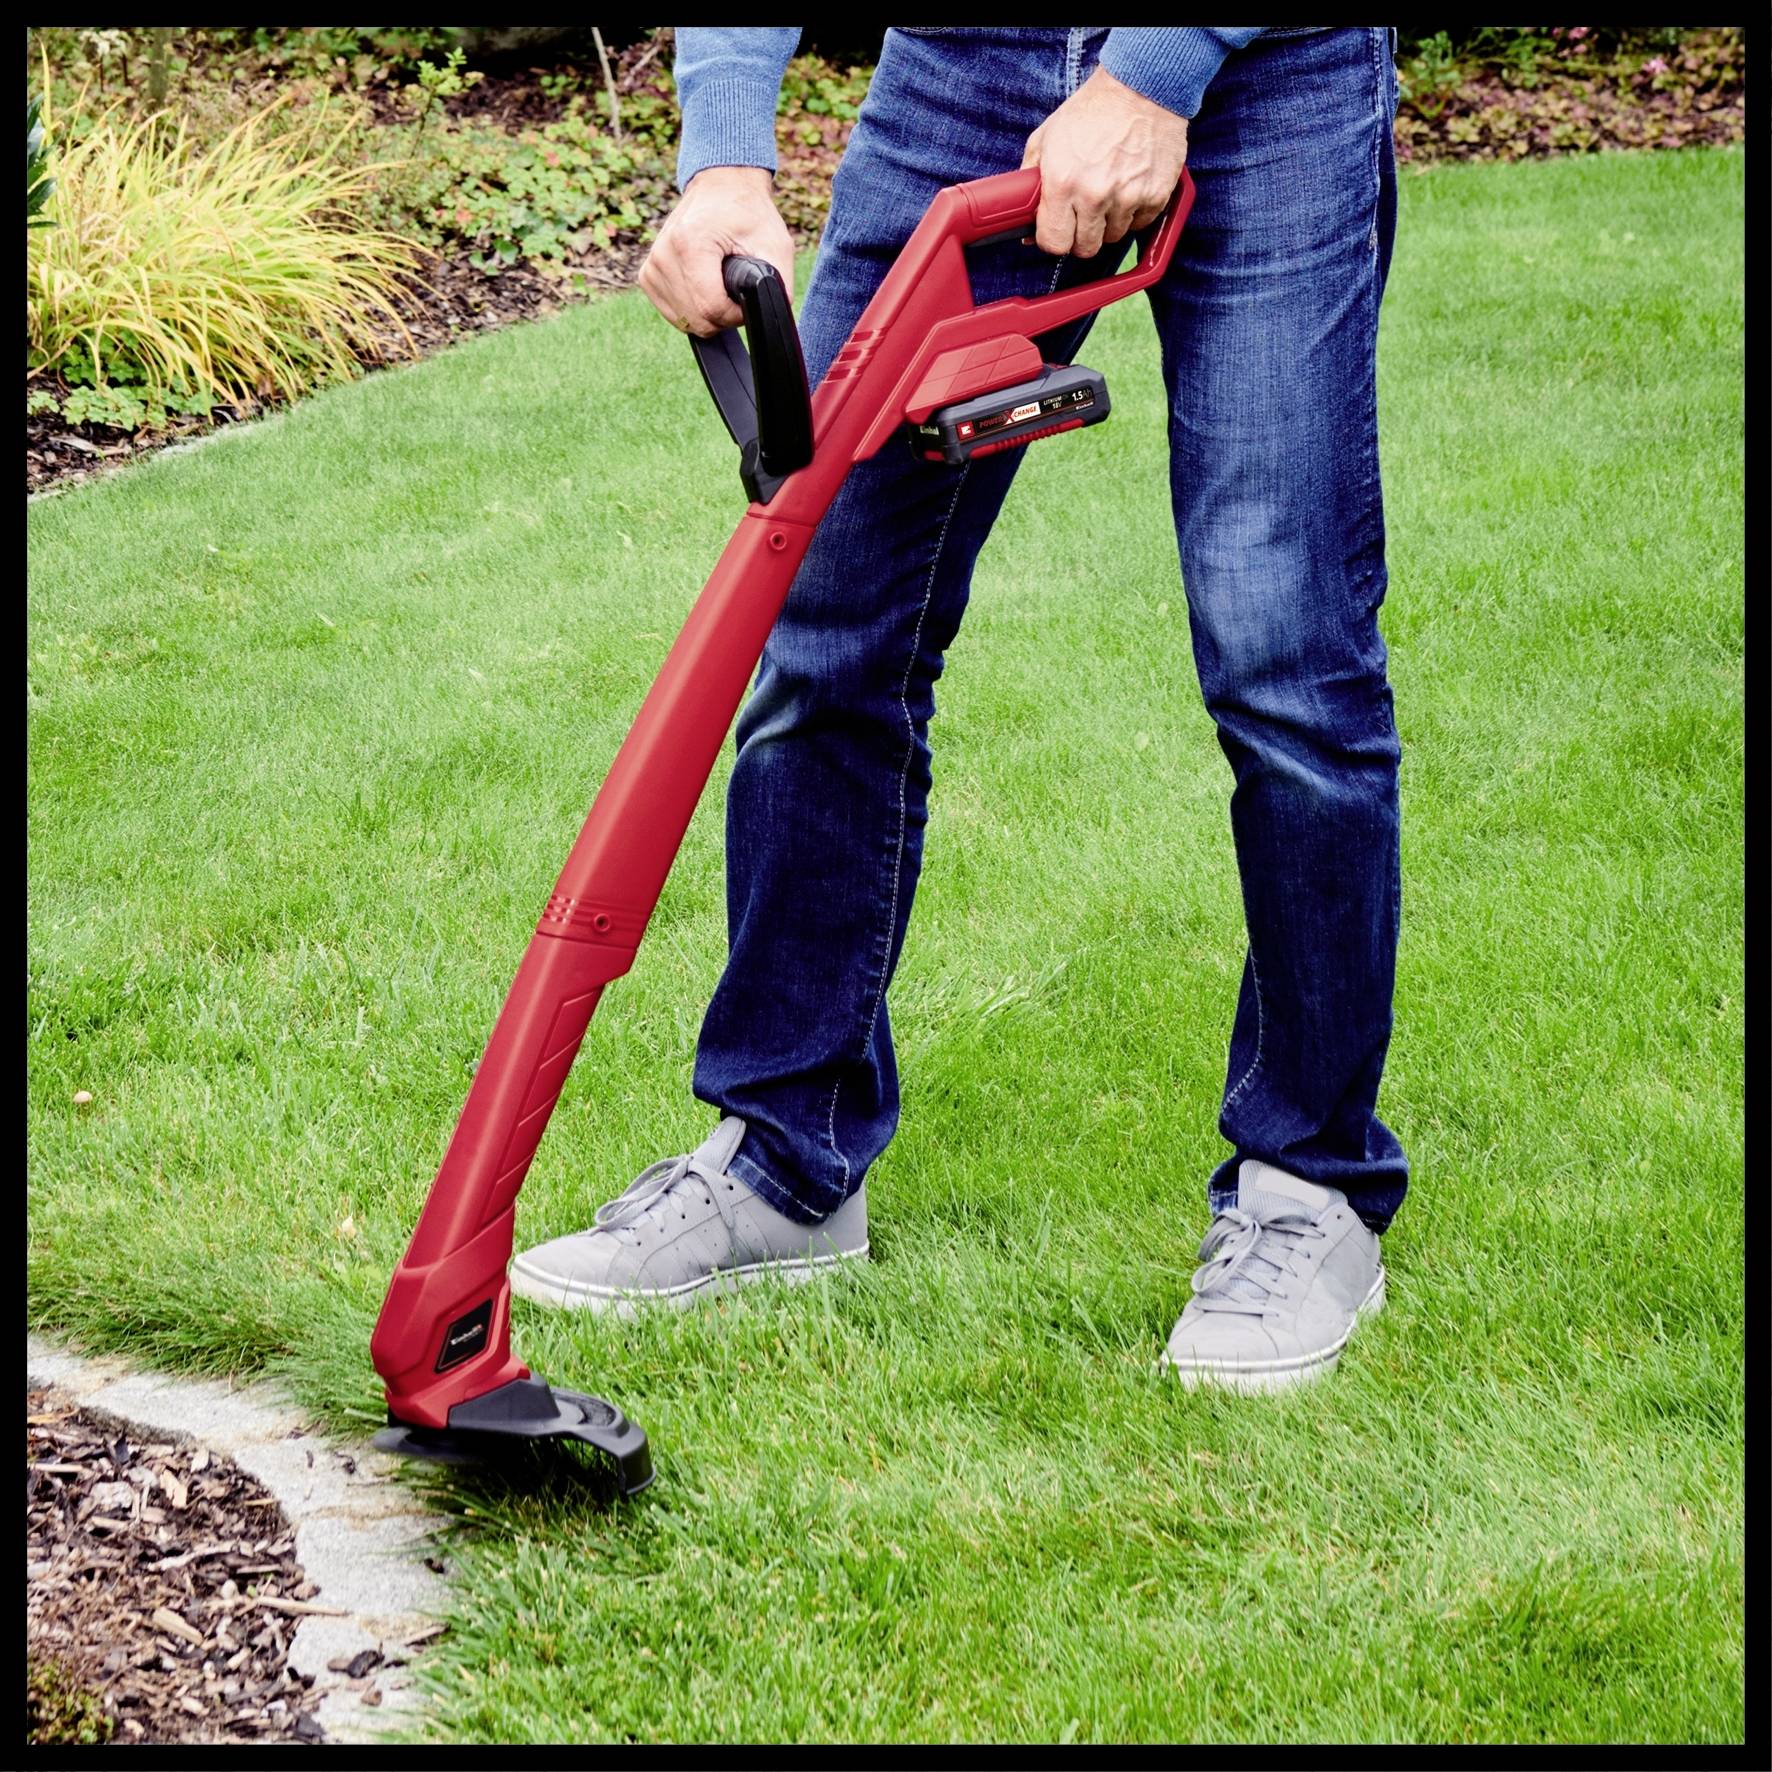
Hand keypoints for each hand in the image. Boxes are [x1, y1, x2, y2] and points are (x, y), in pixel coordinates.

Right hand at [638, 166, 795, 336]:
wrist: (721, 187)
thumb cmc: (749, 215)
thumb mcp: (776, 245)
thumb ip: (775, 287)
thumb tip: (767, 320)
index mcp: (690, 244)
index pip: (712, 309)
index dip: (736, 314)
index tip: (746, 295)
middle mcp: (664, 255)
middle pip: (697, 320)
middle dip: (723, 315)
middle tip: (735, 287)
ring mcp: (652, 265)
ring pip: (686, 321)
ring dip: (708, 312)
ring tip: (719, 281)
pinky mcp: (648, 274)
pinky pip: (674, 314)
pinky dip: (693, 308)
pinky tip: (703, 284)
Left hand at [1020, 67, 1187, 259]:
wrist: (1141, 87)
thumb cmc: (1091, 111)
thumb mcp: (1046, 138)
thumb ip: (1031, 182)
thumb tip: (1026, 223)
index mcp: (1063, 182)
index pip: (1054, 243)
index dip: (1054, 239)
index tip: (1058, 229)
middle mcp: (1095, 195)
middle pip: (1085, 248)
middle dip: (1081, 234)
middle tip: (1084, 211)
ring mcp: (1128, 197)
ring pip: (1113, 237)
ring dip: (1109, 222)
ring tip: (1109, 189)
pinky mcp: (1156, 195)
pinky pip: (1140, 224)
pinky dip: (1134, 212)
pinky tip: (1129, 185)